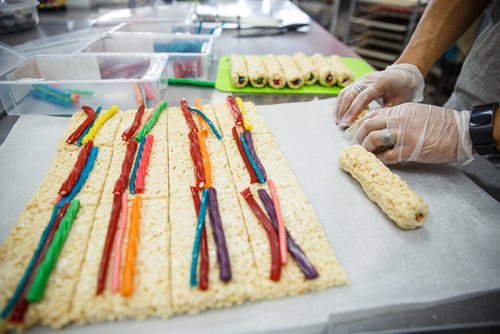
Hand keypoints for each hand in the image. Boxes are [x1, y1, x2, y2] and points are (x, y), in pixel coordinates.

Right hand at [335, 64, 424, 127]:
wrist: (403, 74)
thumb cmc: (402, 90)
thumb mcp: (399, 103)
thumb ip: (385, 113)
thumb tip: (371, 127)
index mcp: (379, 84)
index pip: (362, 97)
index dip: (354, 111)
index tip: (348, 124)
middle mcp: (367, 80)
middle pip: (350, 94)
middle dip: (343, 111)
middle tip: (341, 126)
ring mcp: (360, 80)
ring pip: (344, 93)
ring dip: (339, 108)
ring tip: (338, 122)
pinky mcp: (357, 83)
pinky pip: (344, 93)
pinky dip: (340, 104)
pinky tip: (339, 115)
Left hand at [347, 103, 472, 163]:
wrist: (460, 132)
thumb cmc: (441, 124)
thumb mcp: (417, 113)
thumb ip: (399, 118)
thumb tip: (383, 127)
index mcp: (400, 110)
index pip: (372, 114)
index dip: (360, 124)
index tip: (356, 133)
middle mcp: (398, 120)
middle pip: (367, 125)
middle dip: (358, 137)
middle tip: (357, 145)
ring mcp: (403, 134)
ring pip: (374, 139)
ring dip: (367, 148)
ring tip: (367, 154)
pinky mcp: (410, 149)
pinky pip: (388, 156)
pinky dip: (381, 160)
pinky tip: (381, 161)